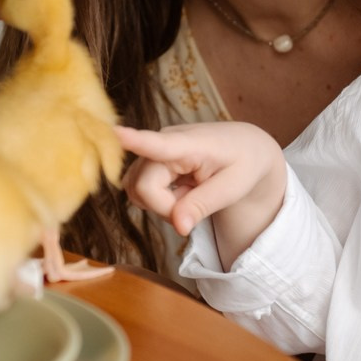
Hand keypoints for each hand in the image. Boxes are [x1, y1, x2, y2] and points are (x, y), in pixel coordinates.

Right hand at [118, 123, 284, 260]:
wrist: (245, 147)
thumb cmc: (244, 163)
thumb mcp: (234, 187)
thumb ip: (204, 205)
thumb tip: (179, 227)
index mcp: (190, 143)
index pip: (157, 143)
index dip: (134, 140)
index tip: (114, 132)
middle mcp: (163, 142)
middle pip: (143, 188)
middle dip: (166, 208)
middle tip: (194, 209)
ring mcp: (153, 152)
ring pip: (137, 192)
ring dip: (162, 205)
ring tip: (191, 195)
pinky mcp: (147, 162)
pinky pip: (139, 191)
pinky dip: (159, 201)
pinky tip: (180, 191)